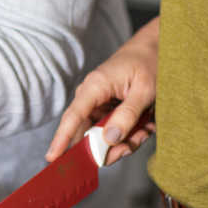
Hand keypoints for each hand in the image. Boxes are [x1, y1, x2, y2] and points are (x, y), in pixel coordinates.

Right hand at [45, 16, 159, 163]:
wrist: (155, 49)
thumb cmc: (149, 64)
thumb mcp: (145, 91)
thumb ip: (128, 115)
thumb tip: (109, 140)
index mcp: (95, 87)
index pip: (73, 117)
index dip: (61, 139)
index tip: (52, 158)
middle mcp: (92, 97)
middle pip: (90, 134)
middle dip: (114, 146)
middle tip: (137, 140)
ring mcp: (99, 105)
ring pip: (106, 137)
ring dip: (128, 139)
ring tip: (147, 125)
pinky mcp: (108, 110)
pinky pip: (115, 132)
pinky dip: (132, 133)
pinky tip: (146, 123)